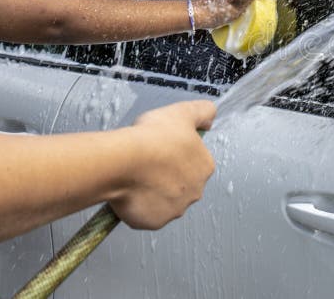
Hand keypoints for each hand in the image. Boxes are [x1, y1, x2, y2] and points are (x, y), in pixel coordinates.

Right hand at [109, 100, 215, 229]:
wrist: (122, 160)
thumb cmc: (151, 138)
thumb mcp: (182, 112)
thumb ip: (203, 112)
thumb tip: (210, 118)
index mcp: (205, 166)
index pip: (194, 162)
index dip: (175, 155)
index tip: (162, 150)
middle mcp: (195, 191)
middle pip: (181, 184)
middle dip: (166, 177)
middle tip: (147, 164)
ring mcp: (175, 209)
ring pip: (164, 201)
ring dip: (152, 192)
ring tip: (136, 177)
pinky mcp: (154, 221)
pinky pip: (146, 215)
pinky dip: (138, 207)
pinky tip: (130, 192)